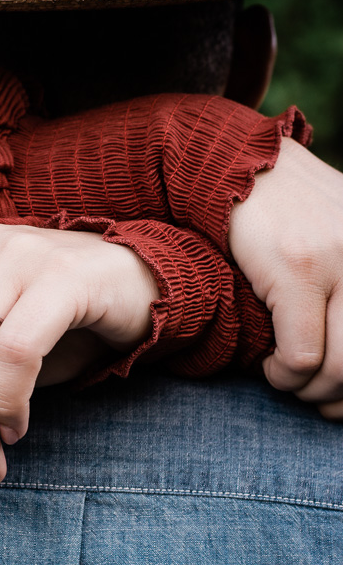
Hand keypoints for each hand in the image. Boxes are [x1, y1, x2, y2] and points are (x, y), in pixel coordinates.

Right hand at [228, 136, 342, 417]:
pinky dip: (284, 375)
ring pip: (339, 367)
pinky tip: (269, 367)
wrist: (232, 163)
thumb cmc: (281, 209)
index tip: (338, 397)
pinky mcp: (298, 268)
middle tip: (316, 401)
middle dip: (338, 398)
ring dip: (308, 390)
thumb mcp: (334, 238)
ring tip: (287, 380)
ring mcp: (339, 260)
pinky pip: (301, 354)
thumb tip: (340, 341)